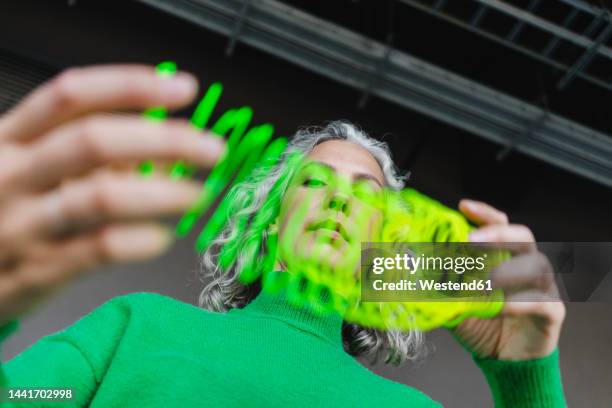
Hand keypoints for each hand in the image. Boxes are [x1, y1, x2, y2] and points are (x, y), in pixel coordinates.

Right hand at [0, 65, 224, 326]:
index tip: (183, 88)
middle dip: (163, 139)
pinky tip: (162, 237)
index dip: (132, 86)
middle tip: (212, 149)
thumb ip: (93, 155)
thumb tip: (165, 143)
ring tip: (197, 194)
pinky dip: (142, 240)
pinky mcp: (37, 270)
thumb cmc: (7, 212)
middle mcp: (13, 174)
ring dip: (163, 192)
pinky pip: (100, 249)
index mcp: (11, 138)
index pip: (72, 95)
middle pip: (92, 141)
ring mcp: (23, 223)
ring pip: (100, 197)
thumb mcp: (33, 169)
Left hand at [450, 199, 564, 359]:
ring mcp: (543, 286)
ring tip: (482, 280)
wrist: (505, 359)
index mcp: (503, 255)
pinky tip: (500, 306)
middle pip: (522, 236)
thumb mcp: (454, 302)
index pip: (499, 224)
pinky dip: (519, 302)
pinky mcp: (552, 311)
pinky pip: (540, 300)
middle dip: (496, 234)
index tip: (463, 206)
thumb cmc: (482, 323)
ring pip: (535, 266)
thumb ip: (440, 286)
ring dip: (506, 270)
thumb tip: (410, 272)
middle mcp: (526, 264)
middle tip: (469, 238)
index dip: (484, 213)